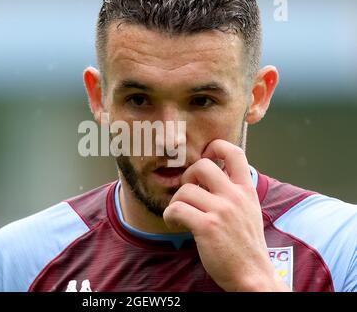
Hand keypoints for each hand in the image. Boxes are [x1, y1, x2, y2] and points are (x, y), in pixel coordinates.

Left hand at [163, 139, 289, 291]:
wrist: (253, 275)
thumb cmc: (245, 244)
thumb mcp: (248, 210)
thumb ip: (233, 191)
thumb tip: (210, 174)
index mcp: (246, 190)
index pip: (234, 152)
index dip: (215, 147)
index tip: (205, 158)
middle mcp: (235, 196)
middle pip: (202, 165)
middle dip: (188, 177)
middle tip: (188, 194)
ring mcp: (222, 211)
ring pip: (185, 189)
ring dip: (175, 202)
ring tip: (179, 214)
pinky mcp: (207, 227)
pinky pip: (176, 209)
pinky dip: (169, 216)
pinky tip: (175, 224)